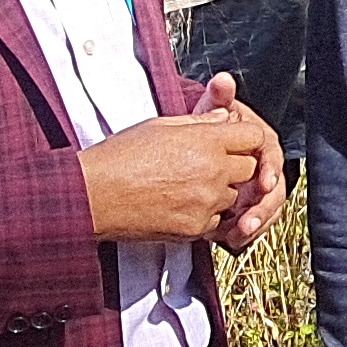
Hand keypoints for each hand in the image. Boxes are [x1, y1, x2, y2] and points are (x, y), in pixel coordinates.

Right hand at [78, 105, 263, 243]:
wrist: (94, 195)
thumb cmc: (119, 157)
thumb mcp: (160, 126)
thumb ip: (199, 123)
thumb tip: (223, 118)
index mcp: (205, 141)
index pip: (252, 137)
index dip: (243, 138)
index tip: (232, 142)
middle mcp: (212, 172)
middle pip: (249, 169)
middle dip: (234, 165)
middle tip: (206, 164)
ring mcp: (206, 203)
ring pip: (233, 197)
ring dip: (219, 191)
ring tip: (185, 184)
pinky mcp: (196, 228)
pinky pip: (216, 220)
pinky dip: (204, 213)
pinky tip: (177, 203)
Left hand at [196, 75, 286, 250]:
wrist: (184, 152)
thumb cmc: (202, 128)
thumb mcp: (207, 112)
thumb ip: (217, 99)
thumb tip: (223, 80)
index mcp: (260, 142)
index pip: (272, 156)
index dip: (270, 169)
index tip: (263, 182)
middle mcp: (262, 166)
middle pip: (273, 190)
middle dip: (263, 207)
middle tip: (247, 222)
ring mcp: (254, 190)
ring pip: (265, 211)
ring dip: (255, 225)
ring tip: (237, 236)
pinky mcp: (244, 208)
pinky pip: (252, 224)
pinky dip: (244, 234)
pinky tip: (230, 241)